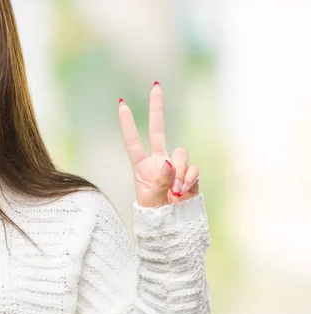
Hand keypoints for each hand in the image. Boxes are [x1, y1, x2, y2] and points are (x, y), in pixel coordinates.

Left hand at [118, 82, 199, 207]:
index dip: (127, 124)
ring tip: (175, 192)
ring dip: (180, 170)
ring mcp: (175, 166)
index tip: (121, 103)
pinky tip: (183, 192)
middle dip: (157, 109)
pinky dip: (190, 179)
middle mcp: (158, 162)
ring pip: (181, 153)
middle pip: (158, 130)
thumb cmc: (155, 214)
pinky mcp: (191, 174)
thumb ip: (160, 180)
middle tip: (156, 86)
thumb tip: (170, 163)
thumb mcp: (151, 199)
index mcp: (141, 167)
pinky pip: (193, 168)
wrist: (173, 227)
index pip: (132, 142)